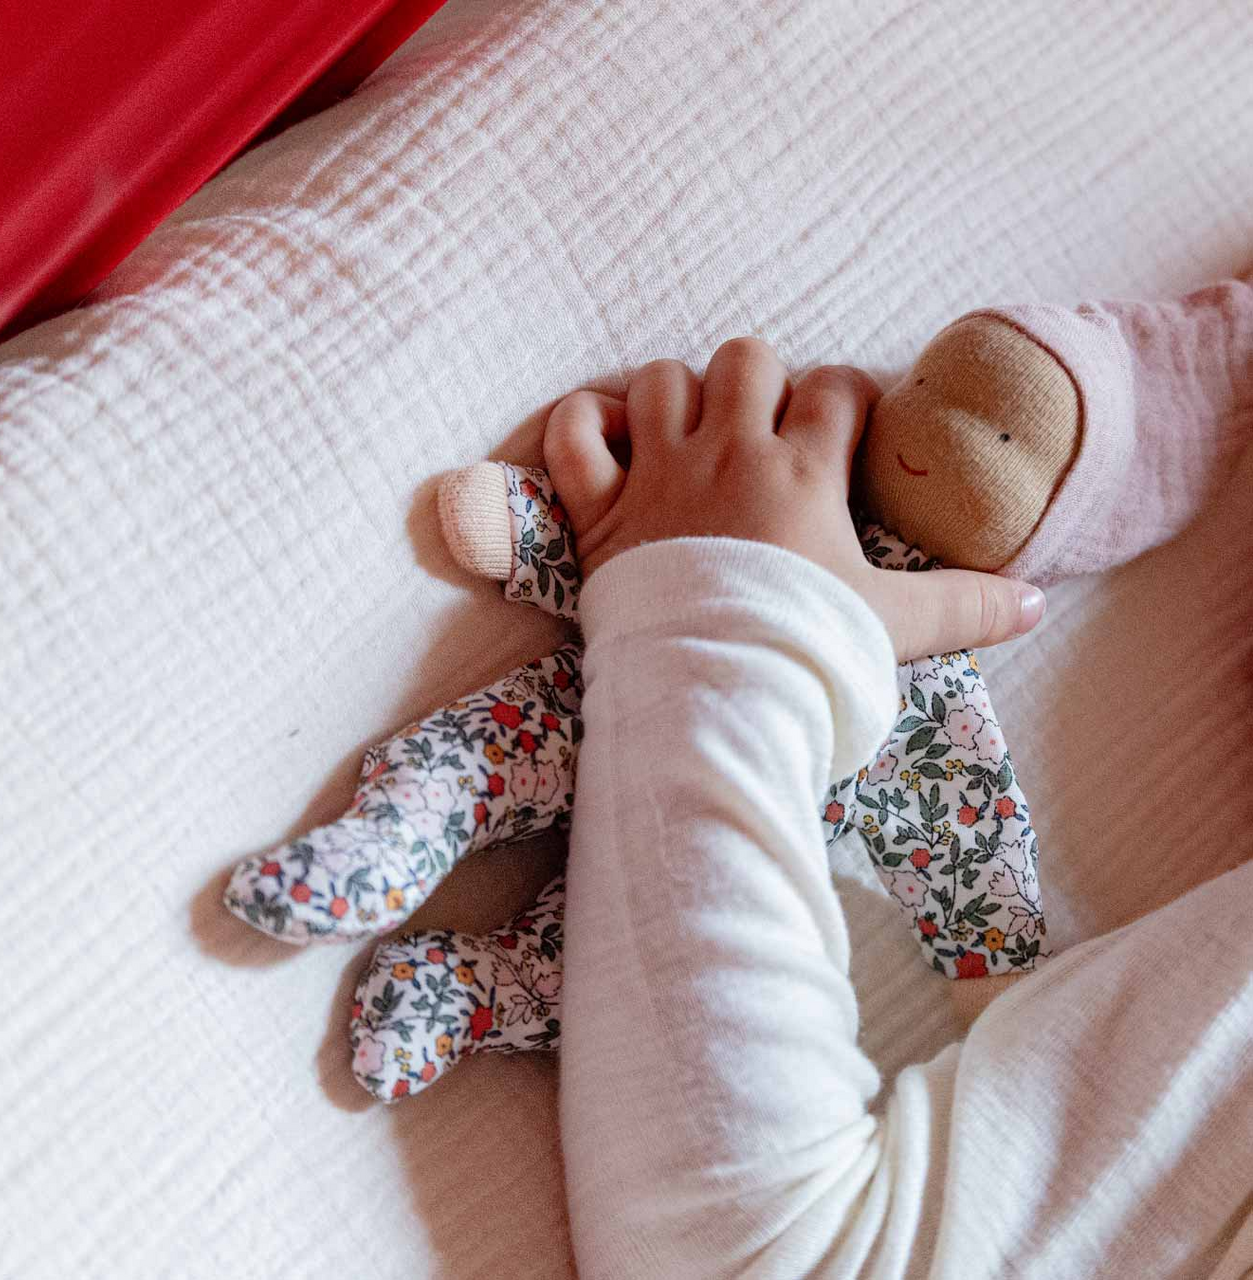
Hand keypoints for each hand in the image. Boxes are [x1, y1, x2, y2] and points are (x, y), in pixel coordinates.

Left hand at [542, 337, 1045, 660]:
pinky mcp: (600, 511)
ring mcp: (658, 476)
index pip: (836, 390)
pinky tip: (606, 442)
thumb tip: (1038, 601)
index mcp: (804, 474)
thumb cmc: (808, 653)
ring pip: (659, 380)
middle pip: (746, 358)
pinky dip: (582, 427)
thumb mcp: (897, 627)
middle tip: (761, 431)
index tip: (847, 425)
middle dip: (759, 382)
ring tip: (687, 435)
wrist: (717, 698)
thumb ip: (967, 606)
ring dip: (673, 397)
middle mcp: (730, 456)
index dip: (847, 398)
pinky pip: (572, 433)